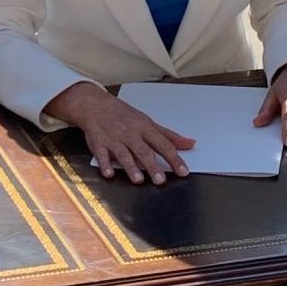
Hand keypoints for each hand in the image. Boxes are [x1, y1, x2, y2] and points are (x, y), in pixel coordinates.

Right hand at [45, 82, 194, 184]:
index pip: (163, 145)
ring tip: (138, 180)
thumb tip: (190, 144)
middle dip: (152, 166)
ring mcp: (114, 139)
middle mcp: (131, 134)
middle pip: (144, 151)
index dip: (174, 159)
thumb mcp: (148, 122)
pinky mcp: (99, 144)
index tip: (183, 171)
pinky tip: (109, 174)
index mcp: (145, 129)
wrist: (95, 105)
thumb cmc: (124, 115)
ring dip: (131, 167)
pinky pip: (102, 155)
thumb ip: (168, 136)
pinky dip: (105, 164)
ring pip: (124, 154)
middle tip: (161, 180)